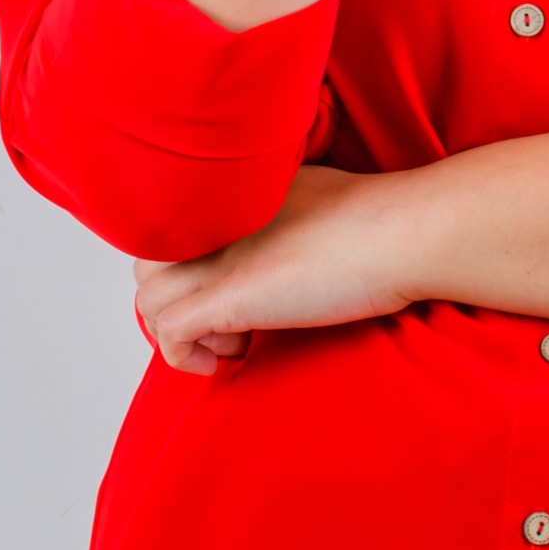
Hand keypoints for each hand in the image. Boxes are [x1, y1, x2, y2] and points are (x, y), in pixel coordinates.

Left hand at [130, 165, 422, 375]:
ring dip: (179, 331)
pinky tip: (228, 358)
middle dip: (174, 300)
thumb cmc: (373, 216)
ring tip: (232, 341)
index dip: (184, 268)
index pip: (166, 229)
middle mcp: (211, 220)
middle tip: (222, 321)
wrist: (401, 230)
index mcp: (227, 193)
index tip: (221, 291)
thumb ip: (270, 207)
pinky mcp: (229, 297)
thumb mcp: (304, 191)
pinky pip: (170, 333)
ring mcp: (217, 258)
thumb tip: (271, 233)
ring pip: (149, 299)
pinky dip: (184, 355)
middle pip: (147, 263)